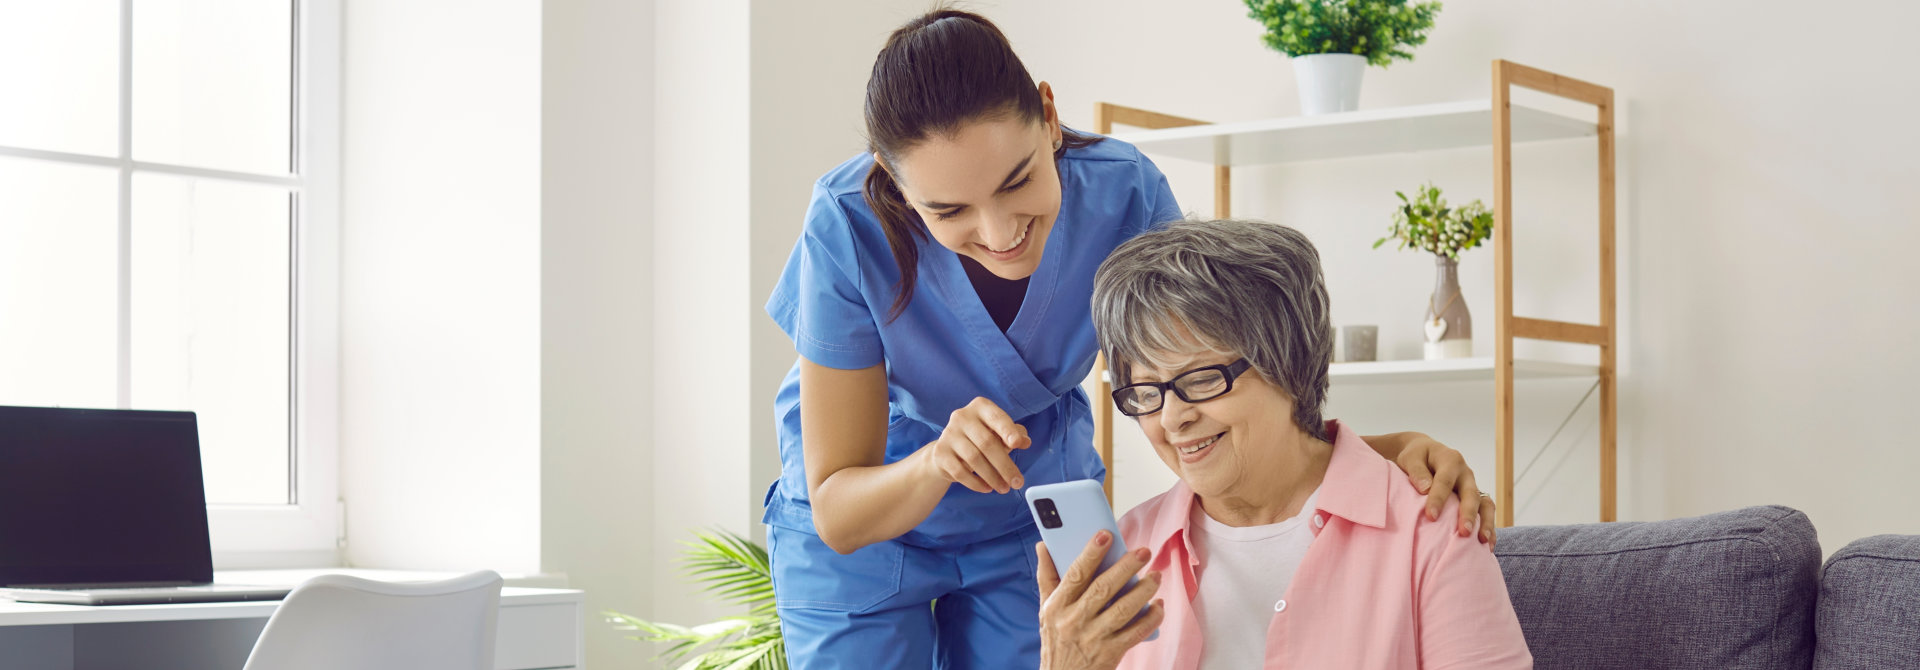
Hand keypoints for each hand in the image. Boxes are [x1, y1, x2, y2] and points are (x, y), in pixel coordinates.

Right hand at [918, 397, 1030, 493]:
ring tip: (1004, 488)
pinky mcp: (940, 453)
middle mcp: (962, 417)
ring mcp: (949, 434)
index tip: (1018, 444)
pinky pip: (960, 472)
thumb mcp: (999, 432)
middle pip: (987, 443)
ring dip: (993, 477)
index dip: (1008, 430)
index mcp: (980, 407)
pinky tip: (987, 488)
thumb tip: (1025, 441)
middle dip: (1005, 466)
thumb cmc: (981, 438)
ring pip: (974, 459)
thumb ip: (1015, 434)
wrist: (949, 449)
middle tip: (1017, 482)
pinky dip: (976, 483)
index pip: (996, 418)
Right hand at [1036, 533, 1163, 669]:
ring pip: (1123, 610)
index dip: (1090, 554)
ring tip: (1156, 575)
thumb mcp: (1045, 609)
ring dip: (1143, 591)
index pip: (1075, 574)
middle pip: (1103, 589)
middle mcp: (1074, 620)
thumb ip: (1047, 576)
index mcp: (1057, 605)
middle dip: (1125, 568)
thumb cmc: (1056, 640)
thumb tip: (1043, 544)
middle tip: (1143, 552)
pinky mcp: (1111, 653)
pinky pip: (1135, 633)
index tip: (1105, 535)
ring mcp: (1094, 638)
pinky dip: (1150, 618)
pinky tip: (1158, 605)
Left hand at [1394, 434, 1497, 546]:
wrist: (1425, 454)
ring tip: (1482, 541)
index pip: (1445, 481)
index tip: (1431, 516)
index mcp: (1450, 460)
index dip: (1438, 499)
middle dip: (1468, 513)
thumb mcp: (1411, 458)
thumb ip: (1416, 471)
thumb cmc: (1416, 458)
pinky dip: (1488, 528)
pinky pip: (1486, 513)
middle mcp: (1465, 474)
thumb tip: (1425, 489)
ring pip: (1485, 504)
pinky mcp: (1475, 499)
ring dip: (1485, 523)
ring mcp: (1472, 487)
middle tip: (1463, 532)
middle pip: (1471, 494)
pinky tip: (1487, 546)